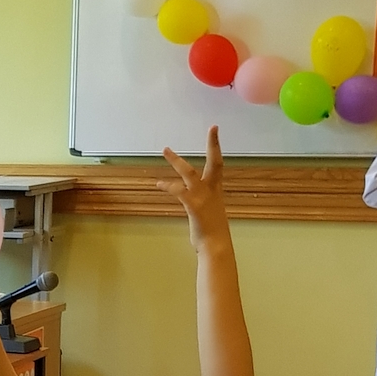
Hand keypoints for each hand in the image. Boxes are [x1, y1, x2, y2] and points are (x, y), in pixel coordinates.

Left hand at [159, 126, 228, 245]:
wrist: (216, 247)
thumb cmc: (212, 233)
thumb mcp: (210, 213)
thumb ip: (204, 204)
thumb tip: (199, 206)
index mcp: (216, 190)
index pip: (218, 164)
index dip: (216, 146)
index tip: (214, 130)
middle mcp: (212, 190)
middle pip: (214, 162)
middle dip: (213, 145)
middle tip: (212, 128)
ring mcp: (203, 197)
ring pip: (189, 173)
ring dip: (177, 161)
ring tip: (166, 150)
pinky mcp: (193, 206)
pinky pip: (178, 190)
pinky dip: (168, 185)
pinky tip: (158, 183)